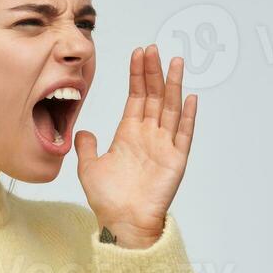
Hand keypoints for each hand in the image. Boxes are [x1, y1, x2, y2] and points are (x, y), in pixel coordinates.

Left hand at [74, 44, 197, 248]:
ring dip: (172, 85)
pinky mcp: (175, 160)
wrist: (122, 223)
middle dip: (153, 72)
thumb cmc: (108, 200)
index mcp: (129, 134)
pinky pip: (183, 134)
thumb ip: (87, 147)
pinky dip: (188, 116)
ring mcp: (164, 146)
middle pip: (154, 96)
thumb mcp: (90, 168)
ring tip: (174, 61)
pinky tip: (190, 97)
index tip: (138, 54)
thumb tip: (82, 131)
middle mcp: (149, 136)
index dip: (137, 75)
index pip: (136, 97)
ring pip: (170, 108)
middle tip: (153, 49)